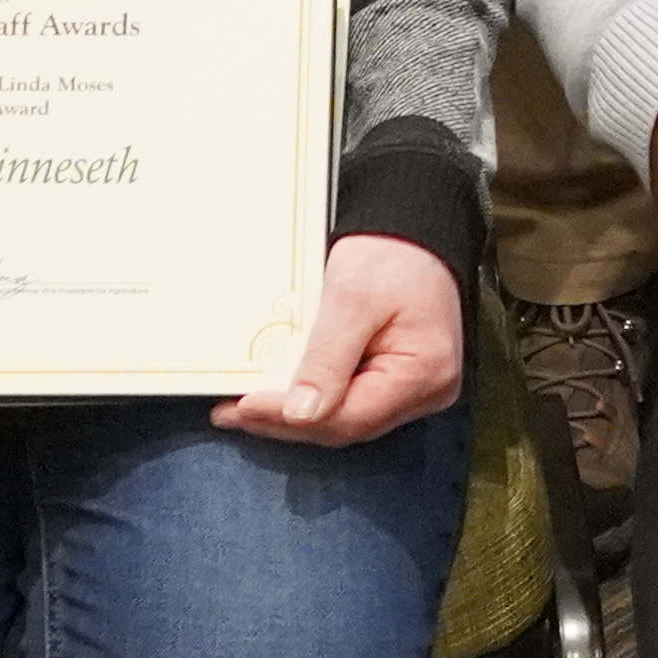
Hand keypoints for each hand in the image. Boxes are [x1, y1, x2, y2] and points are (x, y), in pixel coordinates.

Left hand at [213, 234, 469, 444]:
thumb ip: (327, 359)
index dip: (293, 418)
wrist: (413, 233)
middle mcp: (426, 393)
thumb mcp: (351, 299)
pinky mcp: (398, 383)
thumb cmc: (390, 256)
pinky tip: (278, 395)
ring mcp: (414, 391)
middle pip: (346, 425)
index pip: (350, 416)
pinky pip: (349, 402)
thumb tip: (301, 414)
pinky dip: (312, 400)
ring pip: (344, 418)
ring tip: (243, 407)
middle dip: (286, 421)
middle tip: (232, 412)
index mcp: (425, 373)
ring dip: (294, 415)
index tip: (245, 406)